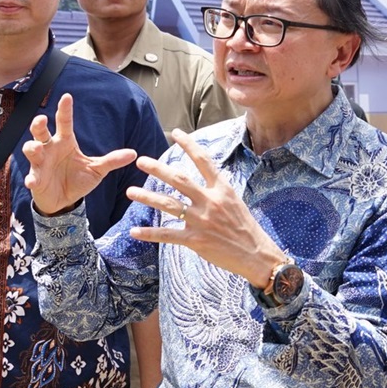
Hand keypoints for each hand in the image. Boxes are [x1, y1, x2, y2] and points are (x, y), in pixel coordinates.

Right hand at [23, 93, 138, 214]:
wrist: (65, 201)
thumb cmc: (78, 179)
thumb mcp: (97, 170)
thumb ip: (112, 160)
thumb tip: (133, 153)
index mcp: (65, 142)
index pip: (64, 122)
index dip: (65, 110)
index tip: (67, 97)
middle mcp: (51, 148)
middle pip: (40, 132)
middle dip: (38, 124)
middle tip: (41, 119)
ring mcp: (41, 163)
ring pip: (31, 150)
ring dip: (32, 147)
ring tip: (36, 147)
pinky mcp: (36, 179)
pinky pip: (32, 177)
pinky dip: (32, 178)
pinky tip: (32, 181)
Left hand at [129, 129, 286, 287]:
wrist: (255, 254)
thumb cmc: (246, 228)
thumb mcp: (234, 201)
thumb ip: (217, 190)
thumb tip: (204, 179)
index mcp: (222, 189)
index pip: (203, 160)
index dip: (189, 145)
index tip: (175, 133)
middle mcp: (210, 201)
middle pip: (179, 180)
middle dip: (158, 169)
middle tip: (141, 161)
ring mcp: (201, 220)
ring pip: (168, 204)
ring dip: (147, 197)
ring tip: (130, 192)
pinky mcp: (195, 240)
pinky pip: (167, 235)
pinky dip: (149, 233)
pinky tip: (135, 231)